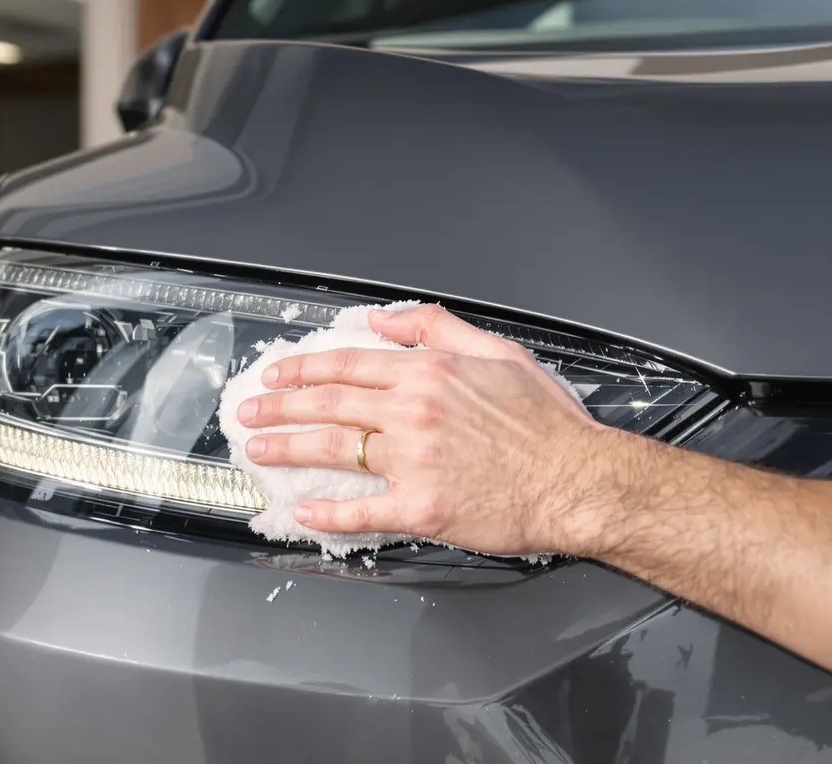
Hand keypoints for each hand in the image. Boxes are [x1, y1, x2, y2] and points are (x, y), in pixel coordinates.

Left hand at [237, 303, 605, 555]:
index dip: (302, 368)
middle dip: (279, 407)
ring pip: (334, 450)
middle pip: (328, 404)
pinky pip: (363, 511)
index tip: (275, 374)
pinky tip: (306, 511)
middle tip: (250, 413)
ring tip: (259, 452)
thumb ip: (437, 329)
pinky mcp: (422, 508)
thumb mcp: (498, 352)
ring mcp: (414, 461)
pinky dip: (329, 513)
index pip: (347, 364)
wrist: (582, 481)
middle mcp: (413, 412)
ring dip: (288, 449)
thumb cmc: (547, 425)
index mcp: (428, 373)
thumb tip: (385, 319)